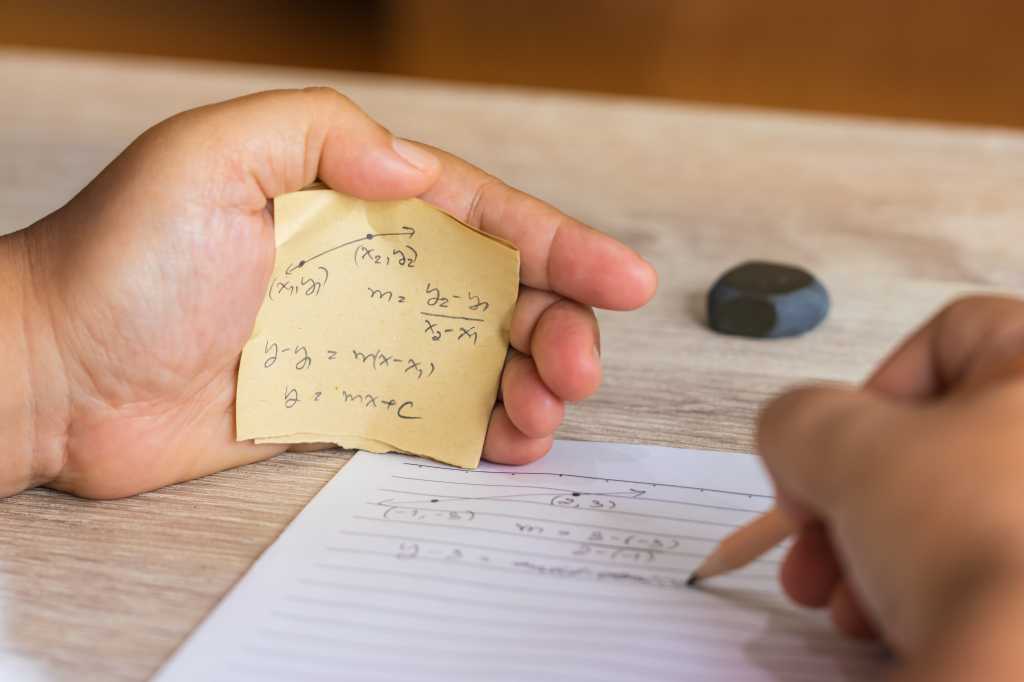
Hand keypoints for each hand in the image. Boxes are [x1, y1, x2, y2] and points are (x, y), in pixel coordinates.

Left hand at [5, 88, 655, 498]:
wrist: (56, 377)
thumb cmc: (119, 261)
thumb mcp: (211, 155)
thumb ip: (321, 133)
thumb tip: (412, 169)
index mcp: (356, 202)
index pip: (481, 216)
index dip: (560, 245)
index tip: (620, 279)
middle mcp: (371, 269)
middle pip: (499, 292)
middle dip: (559, 325)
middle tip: (578, 369)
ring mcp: (363, 340)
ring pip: (480, 356)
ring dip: (532, 381)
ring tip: (545, 411)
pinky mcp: (345, 405)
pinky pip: (435, 414)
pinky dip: (484, 428)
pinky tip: (508, 438)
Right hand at [758, 296, 1023, 679]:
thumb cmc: (965, 534)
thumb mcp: (837, 443)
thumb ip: (795, 417)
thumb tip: (796, 443)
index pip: (957, 334)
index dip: (876, 387)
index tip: (835, 446)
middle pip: (939, 441)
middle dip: (852, 494)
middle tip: (810, 534)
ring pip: (952, 512)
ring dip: (871, 550)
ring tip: (836, 599)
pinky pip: (982, 566)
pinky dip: (923, 590)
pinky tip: (881, 624)